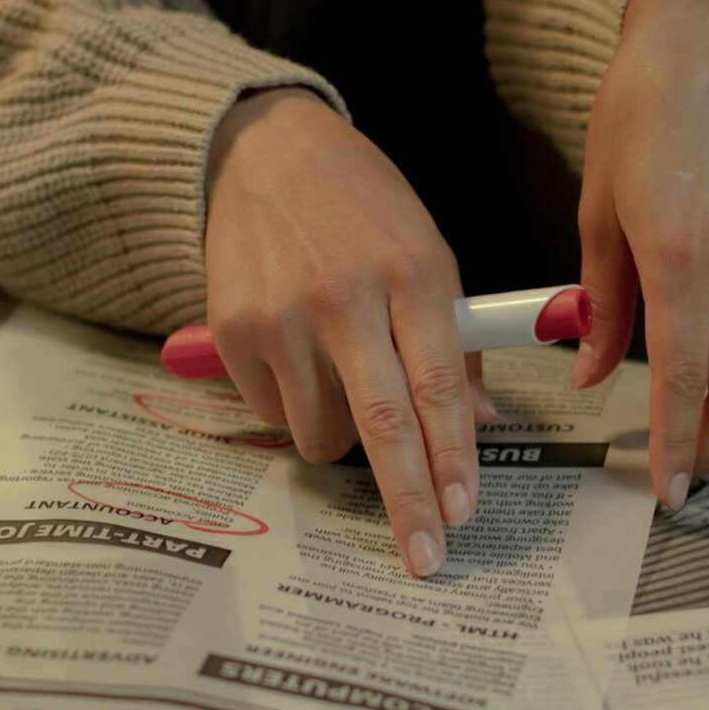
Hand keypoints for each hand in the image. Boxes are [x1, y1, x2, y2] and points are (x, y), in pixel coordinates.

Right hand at [204, 89, 492, 577]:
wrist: (267, 150)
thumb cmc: (364, 211)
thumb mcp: (427, 253)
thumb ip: (455, 340)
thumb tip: (476, 425)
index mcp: (411, 272)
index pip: (439, 385)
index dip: (453, 458)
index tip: (463, 512)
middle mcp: (344, 294)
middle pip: (383, 424)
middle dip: (408, 502)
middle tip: (425, 559)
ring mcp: (282, 314)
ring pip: (323, 433)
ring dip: (343, 439)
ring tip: (344, 384)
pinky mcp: (232, 329)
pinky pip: (275, 413)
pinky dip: (296, 407)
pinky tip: (298, 357)